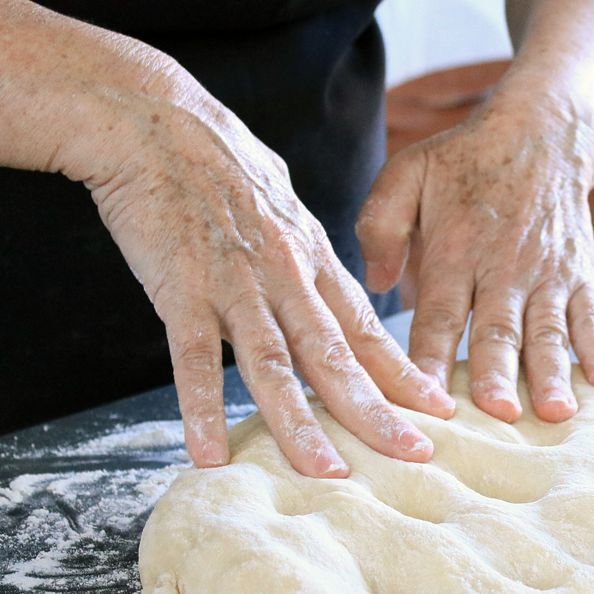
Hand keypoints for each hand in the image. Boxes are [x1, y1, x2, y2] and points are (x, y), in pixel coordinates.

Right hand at [86, 91, 454, 476]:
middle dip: (377, 411)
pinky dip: (201, 408)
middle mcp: (284, 276)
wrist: (155, 120)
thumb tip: (322, 281)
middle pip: (336, 355)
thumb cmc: (217, 160)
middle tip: (414, 455)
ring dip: (302, 424)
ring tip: (328, 473)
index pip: (366, 329)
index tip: (438, 411)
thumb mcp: (282, 203)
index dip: (402, 375)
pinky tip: (208, 454)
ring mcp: (234, 285)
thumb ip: (304, 251)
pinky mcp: (180, 289)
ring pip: (275, 365)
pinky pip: (191, 360)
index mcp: (311, 258)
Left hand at [356, 97, 593, 422]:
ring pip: (547, 332)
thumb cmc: (463, 162)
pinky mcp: (580, 275)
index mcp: (453, 251)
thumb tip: (375, 281)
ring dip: (552, 374)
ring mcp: (546, 275)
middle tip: (497, 414)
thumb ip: (381, 224)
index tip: (423, 399)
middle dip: (497, 375)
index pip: (437, 314)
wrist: (539, 133)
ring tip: (554, 413)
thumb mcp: (407, 173)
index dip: (429, 357)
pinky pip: (592, 317)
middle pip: (497, 331)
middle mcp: (501, 268)